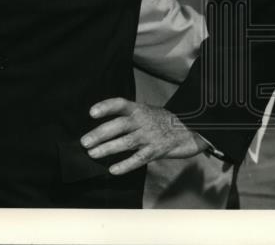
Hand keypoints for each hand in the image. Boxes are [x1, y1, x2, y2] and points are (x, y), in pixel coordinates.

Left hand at [80, 98, 205, 174]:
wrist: (190, 130)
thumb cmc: (162, 121)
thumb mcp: (146, 111)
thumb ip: (128, 116)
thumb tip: (102, 127)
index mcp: (138, 109)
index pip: (119, 104)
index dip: (105, 107)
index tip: (91, 113)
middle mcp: (143, 121)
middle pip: (119, 125)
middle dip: (100, 134)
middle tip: (84, 142)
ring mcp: (150, 136)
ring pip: (126, 143)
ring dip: (108, 148)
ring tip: (92, 154)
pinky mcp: (157, 151)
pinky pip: (139, 159)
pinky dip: (125, 165)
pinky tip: (113, 169)